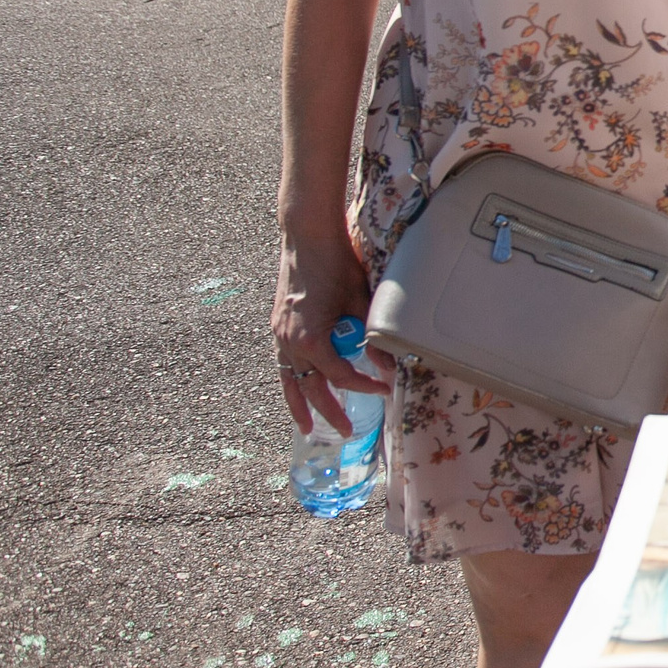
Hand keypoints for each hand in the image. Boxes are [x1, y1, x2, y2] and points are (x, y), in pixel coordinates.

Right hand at [272, 230, 390, 435]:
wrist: (307, 237)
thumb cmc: (336, 264)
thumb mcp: (361, 301)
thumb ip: (373, 336)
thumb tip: (389, 365)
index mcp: (311, 339)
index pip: (341, 376)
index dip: (364, 387)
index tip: (384, 390)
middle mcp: (290, 341)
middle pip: (311, 388)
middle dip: (328, 411)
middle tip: (344, 430)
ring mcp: (280, 334)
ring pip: (289, 379)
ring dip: (298, 404)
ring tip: (306, 426)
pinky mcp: (277, 325)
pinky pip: (282, 362)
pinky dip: (290, 379)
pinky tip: (297, 387)